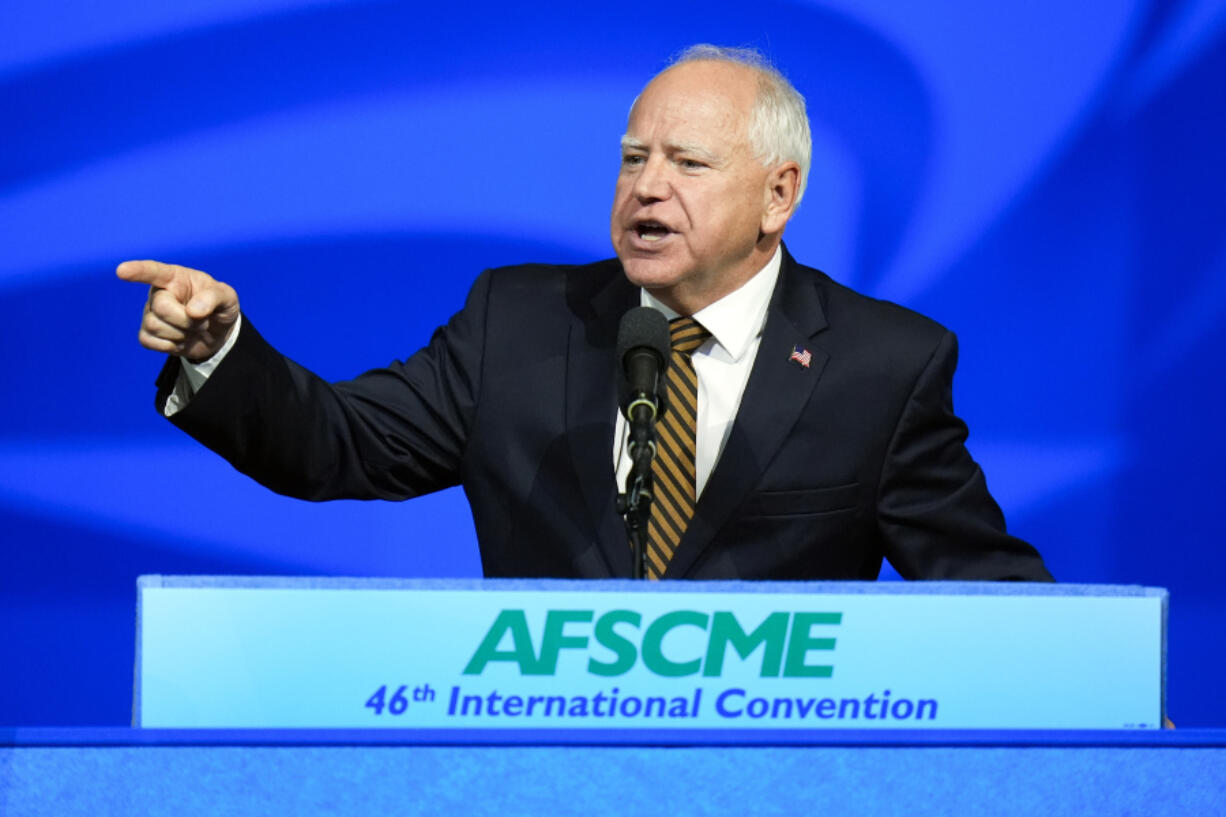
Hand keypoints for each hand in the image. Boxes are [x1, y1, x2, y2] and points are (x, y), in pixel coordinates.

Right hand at [117, 260, 239, 361]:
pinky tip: (180, 340)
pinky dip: (169, 346)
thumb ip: (214, 297)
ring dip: (181, 333)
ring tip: (192, 329)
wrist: (218, 333)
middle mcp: (158, 293)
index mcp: (175, 277)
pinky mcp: (148, 333)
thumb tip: (192, 311)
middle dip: (186, 320)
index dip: (137, 270)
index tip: (122, 271)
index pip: (153, 271)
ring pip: (154, 326)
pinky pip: (148, 341)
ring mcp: (150, 313)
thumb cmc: (219, 307)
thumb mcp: (227, 297)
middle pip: (161, 307)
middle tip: (202, 321)